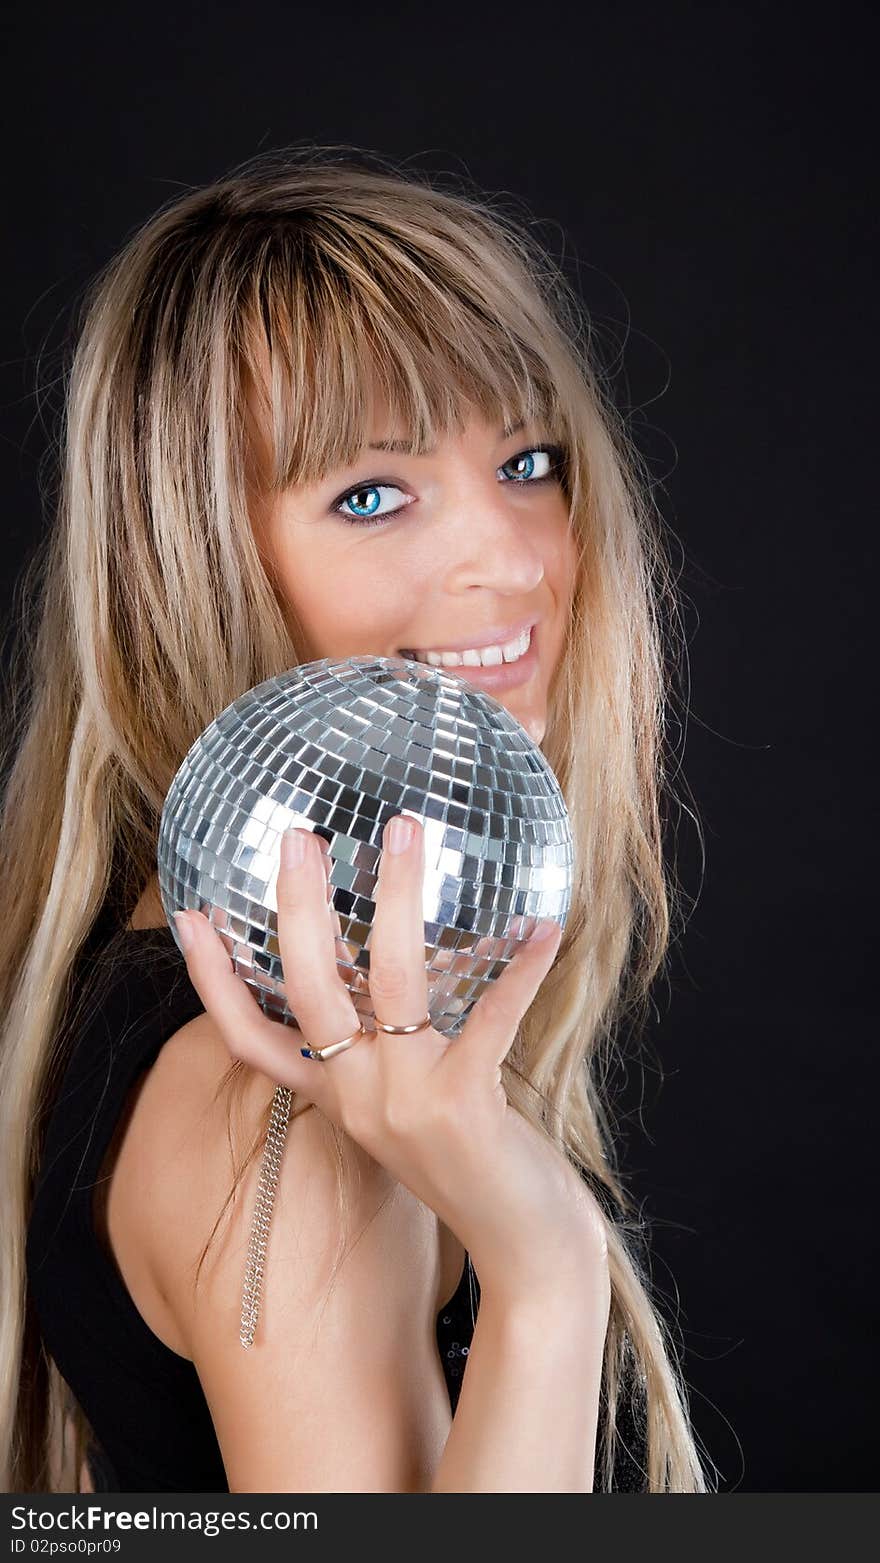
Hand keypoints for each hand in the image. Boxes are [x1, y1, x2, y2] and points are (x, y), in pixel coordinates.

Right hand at [174, 816, 606, 1295]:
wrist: (525, 1253)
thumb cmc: (474, 1162)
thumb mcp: (410, 1105)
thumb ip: (389, 1050)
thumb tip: (395, 954)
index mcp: (336, 1097)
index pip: (248, 1038)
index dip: (212, 979)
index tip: (188, 916)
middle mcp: (357, 1098)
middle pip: (307, 987)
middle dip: (300, 905)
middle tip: (299, 835)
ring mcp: (405, 1102)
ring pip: (390, 978)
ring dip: (400, 896)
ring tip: (407, 830)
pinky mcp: (463, 1105)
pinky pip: (490, 1015)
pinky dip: (521, 969)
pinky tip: (544, 926)